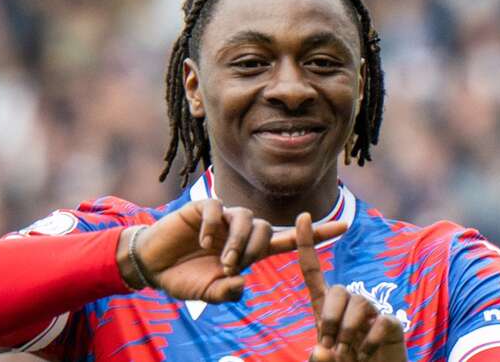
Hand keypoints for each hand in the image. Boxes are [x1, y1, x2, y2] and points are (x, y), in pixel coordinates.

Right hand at [117, 200, 347, 302]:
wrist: (153, 266)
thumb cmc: (184, 278)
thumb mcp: (209, 292)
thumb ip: (226, 292)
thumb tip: (241, 283)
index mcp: (250, 250)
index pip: (289, 239)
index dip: (317, 233)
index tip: (346, 226)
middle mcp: (242, 230)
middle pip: (267, 229)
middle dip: (253, 250)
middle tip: (231, 267)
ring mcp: (224, 217)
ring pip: (248, 219)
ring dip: (237, 241)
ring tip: (221, 258)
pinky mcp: (204, 207)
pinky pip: (219, 210)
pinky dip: (213, 227)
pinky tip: (202, 240)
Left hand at [296, 213, 407, 361]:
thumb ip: (318, 358)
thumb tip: (321, 349)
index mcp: (326, 307)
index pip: (313, 271)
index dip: (306, 243)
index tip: (302, 216)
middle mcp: (349, 303)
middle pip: (337, 290)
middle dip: (329, 319)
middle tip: (332, 347)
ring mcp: (372, 311)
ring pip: (358, 304)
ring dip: (348, 332)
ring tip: (349, 354)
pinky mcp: (392, 323)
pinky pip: (380, 321)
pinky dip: (369, 343)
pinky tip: (366, 356)